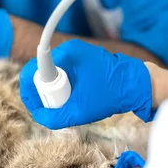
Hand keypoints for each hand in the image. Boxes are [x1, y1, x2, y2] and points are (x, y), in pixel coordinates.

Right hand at [19, 39, 153, 129]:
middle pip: (41, 73)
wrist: (137, 85)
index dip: (30, 92)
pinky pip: (63, 73)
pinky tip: (72, 98)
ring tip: (65, 105)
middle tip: (52, 109)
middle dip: (43, 93)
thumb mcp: (79, 111)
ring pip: (52, 74)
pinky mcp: (82, 59)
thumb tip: (38, 116)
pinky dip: (63, 86)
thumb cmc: (110, 95)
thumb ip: (54, 117)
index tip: (36, 107)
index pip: (33, 70)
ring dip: (53, 91)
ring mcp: (75, 53)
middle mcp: (68, 50)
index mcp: (65, 55)